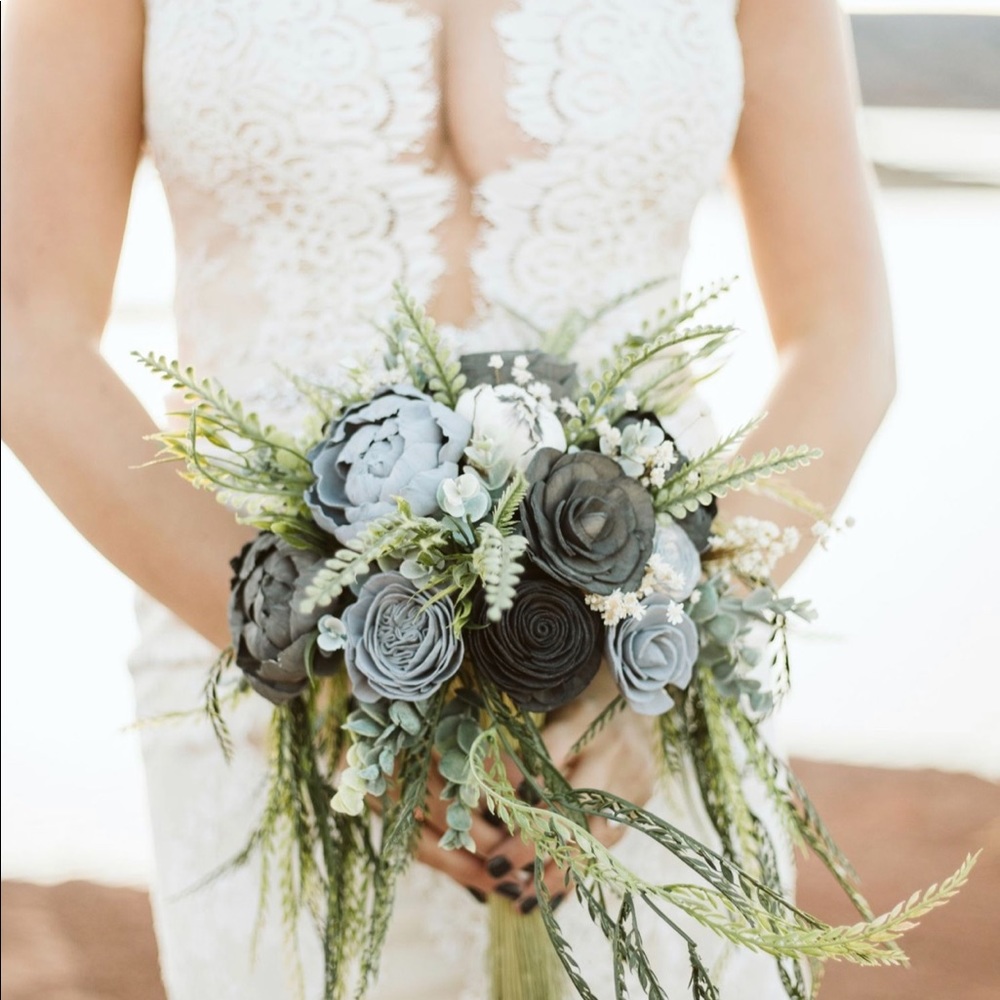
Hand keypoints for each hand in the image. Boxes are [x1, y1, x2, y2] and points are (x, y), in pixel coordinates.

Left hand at [410, 672, 658, 911]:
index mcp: (581, 719)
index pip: (545, 760)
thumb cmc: (573, 698)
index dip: (515, 791)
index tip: (486, 819)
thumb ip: (521, 746)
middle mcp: (610, 748)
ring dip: (556, 870)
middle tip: (494, 868)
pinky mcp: (643, 792)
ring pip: (593, 833)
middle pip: (569, 806)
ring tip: (524, 898)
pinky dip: (580, 867)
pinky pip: (611, 839)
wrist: (632, 689)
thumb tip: (478, 785)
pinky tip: (555, 895)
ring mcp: (632, 774)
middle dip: (530, 843)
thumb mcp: (546, 708)